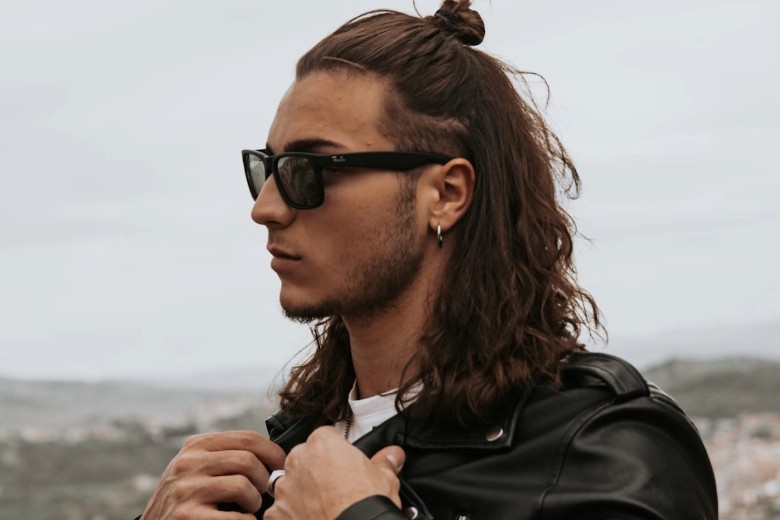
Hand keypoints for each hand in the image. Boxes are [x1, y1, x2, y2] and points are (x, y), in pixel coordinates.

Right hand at [140, 430, 286, 518]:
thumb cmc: (187, 500)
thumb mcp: (198, 468)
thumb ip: (226, 457)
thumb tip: (274, 457)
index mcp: (196, 446)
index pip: (247, 438)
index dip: (273, 452)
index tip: (282, 466)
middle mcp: (188, 463)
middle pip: (248, 460)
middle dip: (265, 479)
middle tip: (264, 493)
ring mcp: (186, 490)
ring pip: (242, 486)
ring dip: (254, 501)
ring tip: (248, 509)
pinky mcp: (186, 516)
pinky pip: (237, 517)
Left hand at [265, 426, 404, 519]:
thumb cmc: (364, 505)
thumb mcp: (385, 479)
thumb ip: (385, 463)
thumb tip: (393, 456)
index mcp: (322, 444)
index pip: (325, 437)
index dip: (336, 452)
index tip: (344, 463)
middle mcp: (298, 462)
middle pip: (304, 459)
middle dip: (315, 471)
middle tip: (335, 487)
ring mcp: (285, 489)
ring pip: (290, 485)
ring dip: (302, 493)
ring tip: (323, 507)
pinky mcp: (276, 515)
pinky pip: (282, 512)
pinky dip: (292, 516)